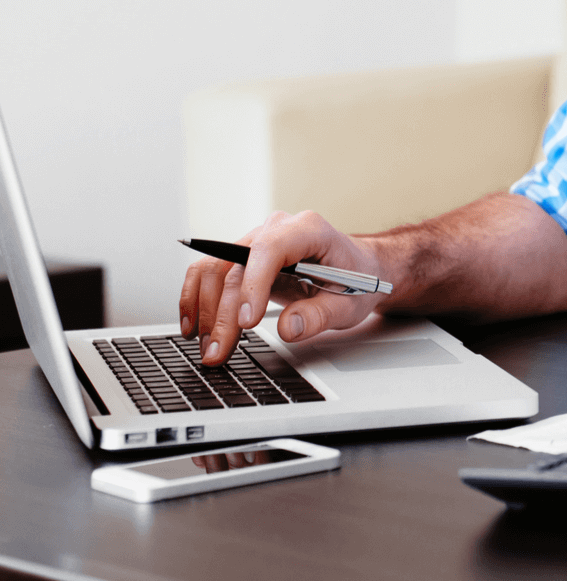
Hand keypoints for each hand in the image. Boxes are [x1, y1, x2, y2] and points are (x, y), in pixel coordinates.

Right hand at [178, 209, 385, 365]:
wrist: (359, 269)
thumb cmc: (357, 281)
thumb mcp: (350, 304)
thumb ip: (321, 316)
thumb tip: (289, 328)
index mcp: (308, 230)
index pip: (270, 249)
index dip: (253, 284)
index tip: (246, 322)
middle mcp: (277, 229)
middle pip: (237, 265)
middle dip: (223, 313)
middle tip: (219, 352)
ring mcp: (257, 241)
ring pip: (216, 268)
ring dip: (204, 309)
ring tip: (207, 348)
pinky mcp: (244, 258)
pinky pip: (210, 272)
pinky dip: (196, 298)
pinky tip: (193, 326)